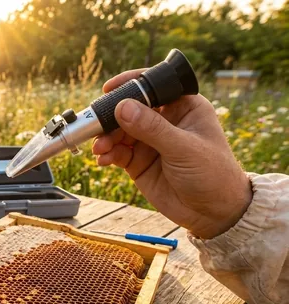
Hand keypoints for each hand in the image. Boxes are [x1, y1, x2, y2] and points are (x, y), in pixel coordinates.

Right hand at [92, 69, 252, 238]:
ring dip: (105, 138)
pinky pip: (116, 152)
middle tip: (95, 127)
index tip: (108, 90)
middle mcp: (164, 120)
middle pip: (129, 109)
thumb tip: (122, 108)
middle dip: (110, 118)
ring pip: (118, 131)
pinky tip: (103, 160)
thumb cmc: (213, 174)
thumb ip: (152, 129)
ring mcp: (149, 141)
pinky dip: (106, 154)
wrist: (212, 213)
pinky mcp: (138, 161)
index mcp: (184, 106)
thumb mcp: (184, 149)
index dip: (130, 85)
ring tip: (100, 149)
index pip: (153, 86)